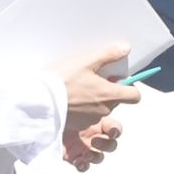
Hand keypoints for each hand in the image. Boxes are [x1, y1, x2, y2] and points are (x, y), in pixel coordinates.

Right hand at [57, 50, 140, 171]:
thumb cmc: (62, 81)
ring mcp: (91, 119)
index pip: (134, 96)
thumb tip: (125, 49)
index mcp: (109, 95)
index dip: (129, 87)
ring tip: (77, 88)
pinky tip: (70, 98)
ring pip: (100, 108)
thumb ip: (108, 55)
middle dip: (107, 91)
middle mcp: (103, 110)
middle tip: (92, 79)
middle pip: (115, 101)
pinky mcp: (78, 125)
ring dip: (94, 99)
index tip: (118, 79)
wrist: (39, 101)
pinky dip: (82, 108)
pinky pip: (86, 116)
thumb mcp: (86, 61)